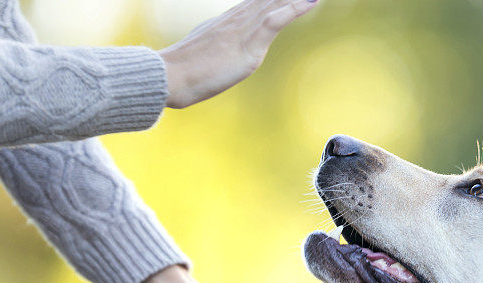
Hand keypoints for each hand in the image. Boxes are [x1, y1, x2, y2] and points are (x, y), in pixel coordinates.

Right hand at [159, 0, 318, 108]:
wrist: (170, 76)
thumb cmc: (181, 72)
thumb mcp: (203, 56)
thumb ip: (217, 52)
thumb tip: (219, 58)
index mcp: (228, 22)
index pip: (259, 2)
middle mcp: (238, 20)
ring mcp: (242, 30)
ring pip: (275, 3)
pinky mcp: (247, 45)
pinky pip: (275, 21)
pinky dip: (294, 10)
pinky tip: (312, 1)